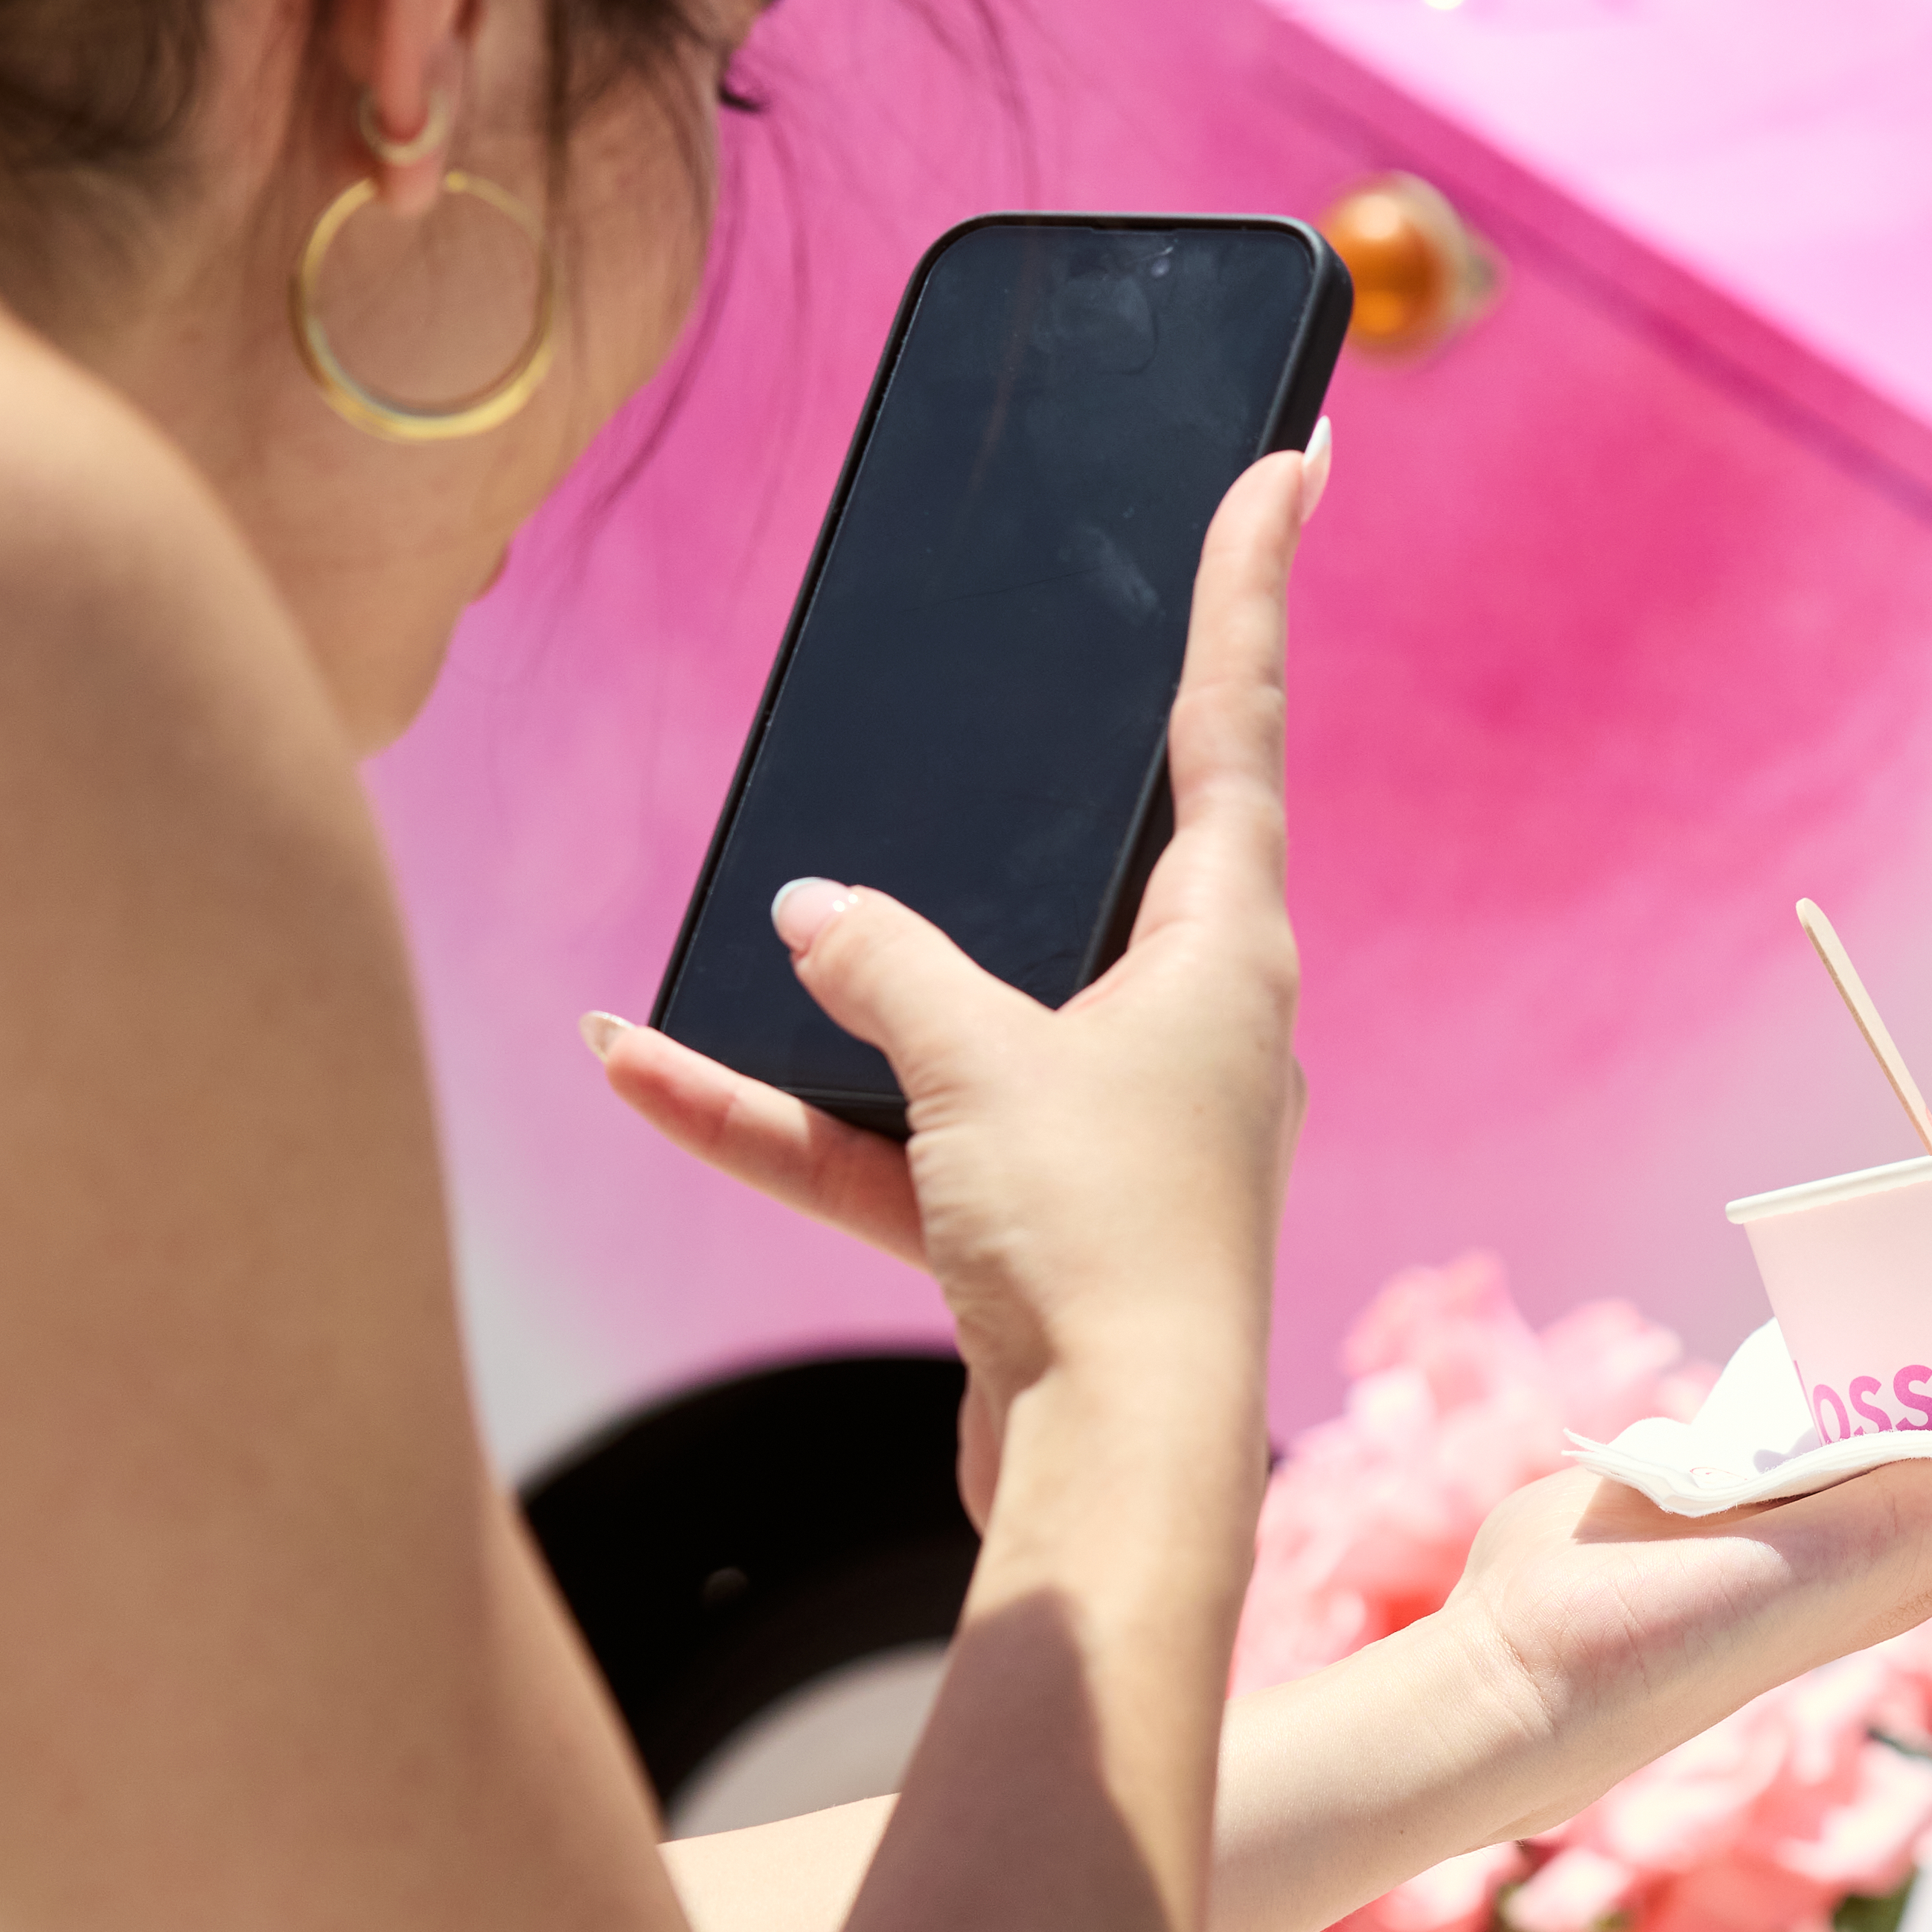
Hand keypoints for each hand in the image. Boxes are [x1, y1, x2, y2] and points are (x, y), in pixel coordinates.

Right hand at [585, 449, 1308, 1520]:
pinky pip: (882, 1132)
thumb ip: (891, 968)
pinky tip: (643, 1062)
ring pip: (960, 999)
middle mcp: (1185, 1018)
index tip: (1288, 459)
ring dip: (843, 975)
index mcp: (1228, 946)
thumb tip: (813, 913)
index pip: (1233, 721)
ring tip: (736, 897)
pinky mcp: (1022, 1214)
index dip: (1248, 583)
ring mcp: (1103, 1116)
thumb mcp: (979, 1066)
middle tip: (1045, 621)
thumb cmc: (1102, 1247)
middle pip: (1104, 842)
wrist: (1115, 1471)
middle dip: (1044, 756)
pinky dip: (774, 1108)